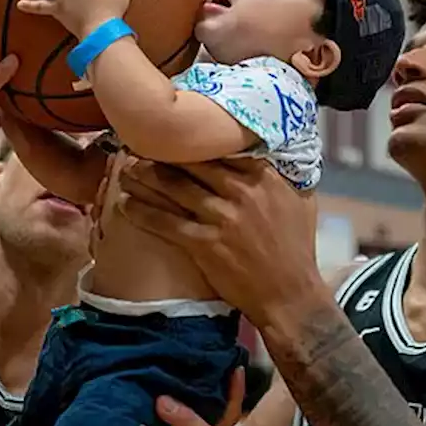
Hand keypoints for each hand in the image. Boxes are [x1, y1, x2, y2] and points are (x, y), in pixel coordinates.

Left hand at [116, 157, 322, 329]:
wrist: (289, 293)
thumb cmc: (297, 247)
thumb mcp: (300, 201)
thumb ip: (279, 175)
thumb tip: (264, 154)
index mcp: (262, 176)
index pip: (219, 148)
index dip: (192, 139)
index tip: (172, 132)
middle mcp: (240, 191)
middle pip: (190, 163)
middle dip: (161, 152)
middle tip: (137, 144)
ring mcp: (221, 217)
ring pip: (174, 189)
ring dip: (145, 177)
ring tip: (125, 169)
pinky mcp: (205, 244)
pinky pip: (166, 223)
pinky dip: (142, 212)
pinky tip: (125, 204)